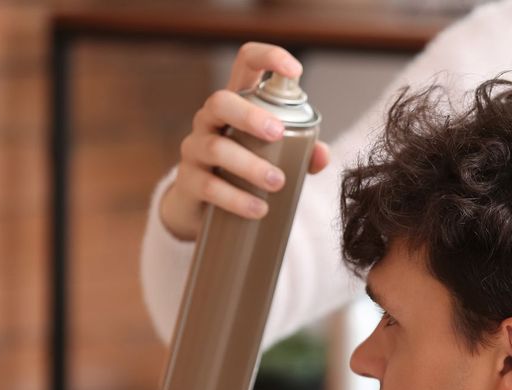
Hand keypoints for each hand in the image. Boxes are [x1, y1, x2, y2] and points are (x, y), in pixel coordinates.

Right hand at [159, 42, 331, 241]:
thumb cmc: (244, 171)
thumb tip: (322, 154)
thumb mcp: (275, 157)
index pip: (246, 63)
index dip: (268, 57)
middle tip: (278, 133)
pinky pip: (208, 185)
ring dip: (249, 164)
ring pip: (215, 147)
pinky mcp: (188, 182)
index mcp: (237, 105)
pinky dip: (235, 198)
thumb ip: (302, 151)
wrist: (203, 209)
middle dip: (249, 115)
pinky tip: (257, 209)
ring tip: (276, 183)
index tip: (295, 70)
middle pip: (220, 101)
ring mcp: (195, 149)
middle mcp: (211, 120)